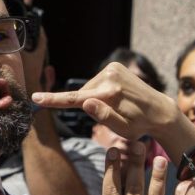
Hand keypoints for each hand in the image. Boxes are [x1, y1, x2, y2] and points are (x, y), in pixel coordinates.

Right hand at [33, 62, 176, 140]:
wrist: (158, 110)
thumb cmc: (140, 125)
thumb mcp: (122, 129)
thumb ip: (104, 116)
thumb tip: (85, 102)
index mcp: (110, 95)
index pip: (75, 99)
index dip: (53, 100)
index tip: (35, 98)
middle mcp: (110, 77)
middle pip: (83, 94)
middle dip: (89, 105)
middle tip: (113, 115)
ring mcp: (113, 69)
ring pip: (90, 88)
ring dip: (96, 98)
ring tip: (118, 106)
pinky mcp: (115, 65)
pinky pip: (97, 81)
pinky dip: (101, 90)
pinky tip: (117, 96)